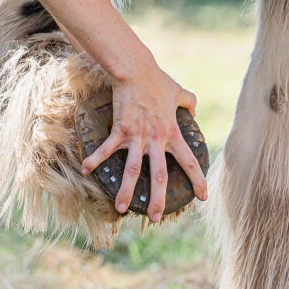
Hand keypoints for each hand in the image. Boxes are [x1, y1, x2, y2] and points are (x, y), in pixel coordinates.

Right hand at [80, 60, 206, 221]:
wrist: (136, 70)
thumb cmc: (157, 80)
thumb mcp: (179, 91)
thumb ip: (189, 101)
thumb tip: (194, 108)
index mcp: (173, 133)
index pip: (189, 161)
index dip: (198, 180)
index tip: (203, 197)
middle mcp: (156, 139)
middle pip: (160, 176)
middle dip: (158, 200)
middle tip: (156, 218)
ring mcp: (137, 136)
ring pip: (133, 170)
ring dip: (125, 190)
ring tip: (121, 208)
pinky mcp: (120, 130)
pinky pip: (107, 149)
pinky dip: (95, 159)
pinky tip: (86, 170)